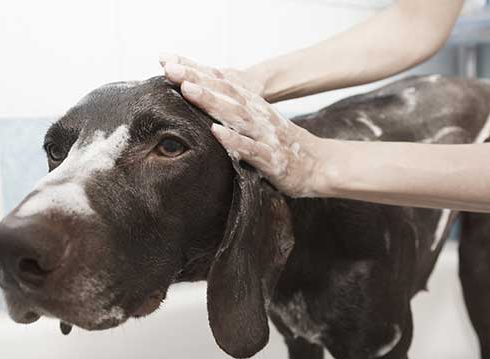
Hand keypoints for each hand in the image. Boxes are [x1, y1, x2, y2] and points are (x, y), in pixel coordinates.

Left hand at [159, 54, 329, 197]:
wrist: (318, 165)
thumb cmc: (281, 145)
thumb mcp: (256, 123)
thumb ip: (233, 112)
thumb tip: (203, 102)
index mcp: (252, 106)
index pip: (222, 84)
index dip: (197, 72)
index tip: (170, 63)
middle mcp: (258, 115)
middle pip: (225, 93)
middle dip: (198, 80)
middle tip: (172, 70)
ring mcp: (265, 135)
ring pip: (236, 115)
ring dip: (212, 102)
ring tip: (189, 91)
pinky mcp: (271, 158)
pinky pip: (250, 148)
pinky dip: (233, 140)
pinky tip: (216, 132)